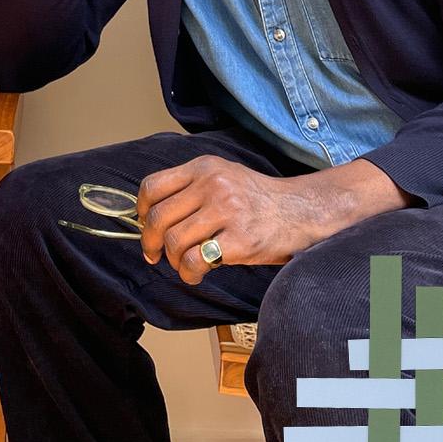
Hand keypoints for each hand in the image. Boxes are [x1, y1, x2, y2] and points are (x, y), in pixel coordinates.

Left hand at [135, 156, 326, 284]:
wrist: (302, 211)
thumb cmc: (258, 198)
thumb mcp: (224, 175)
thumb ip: (191, 187)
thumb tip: (151, 214)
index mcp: (204, 168)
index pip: (152, 186)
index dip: (140, 210)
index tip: (144, 225)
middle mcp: (213, 185)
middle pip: (157, 217)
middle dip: (150, 242)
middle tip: (154, 254)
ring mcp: (227, 211)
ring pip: (174, 241)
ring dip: (172, 261)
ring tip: (183, 265)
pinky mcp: (239, 240)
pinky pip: (195, 261)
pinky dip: (189, 273)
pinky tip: (196, 274)